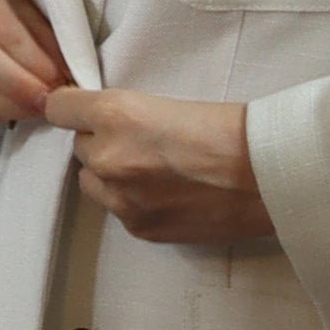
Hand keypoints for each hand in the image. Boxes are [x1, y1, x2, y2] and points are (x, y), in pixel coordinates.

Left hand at [42, 86, 275, 243]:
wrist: (270, 176)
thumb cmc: (233, 128)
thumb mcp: (170, 101)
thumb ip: (126, 114)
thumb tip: (102, 121)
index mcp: (116, 114)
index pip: (59, 107)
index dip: (72, 106)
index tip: (82, 109)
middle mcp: (108, 157)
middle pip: (79, 146)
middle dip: (102, 142)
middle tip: (142, 140)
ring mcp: (121, 199)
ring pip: (93, 181)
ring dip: (111, 174)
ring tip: (155, 170)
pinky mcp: (139, 228)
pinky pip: (118, 210)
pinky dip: (134, 201)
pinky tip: (170, 193)